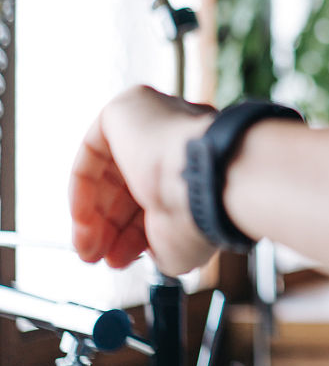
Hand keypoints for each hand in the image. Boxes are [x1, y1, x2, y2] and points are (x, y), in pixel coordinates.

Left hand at [70, 86, 215, 275]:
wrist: (208, 182)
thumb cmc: (205, 214)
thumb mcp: (181, 238)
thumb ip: (162, 239)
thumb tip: (145, 251)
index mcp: (205, 162)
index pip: (159, 195)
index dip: (136, 232)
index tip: (124, 258)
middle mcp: (181, 136)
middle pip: (131, 185)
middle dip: (111, 228)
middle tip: (100, 257)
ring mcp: (156, 118)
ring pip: (111, 172)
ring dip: (94, 215)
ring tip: (90, 249)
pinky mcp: (127, 107)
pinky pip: (93, 151)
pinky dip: (82, 188)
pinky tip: (85, 220)